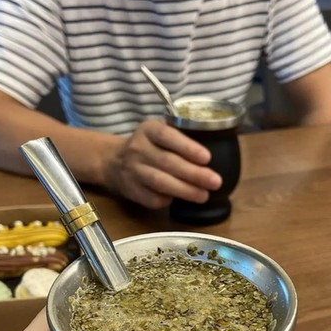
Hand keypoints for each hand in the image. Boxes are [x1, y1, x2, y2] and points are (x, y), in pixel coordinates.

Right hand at [104, 119, 221, 208]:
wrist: (112, 161)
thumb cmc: (148, 146)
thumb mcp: (159, 131)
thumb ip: (180, 138)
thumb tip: (217, 153)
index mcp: (148, 129)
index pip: (168, 136)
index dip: (188, 147)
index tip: (207, 158)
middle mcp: (138, 148)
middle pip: (167, 162)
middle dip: (194, 174)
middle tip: (215, 182)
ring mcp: (132, 170)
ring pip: (160, 182)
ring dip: (185, 190)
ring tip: (203, 195)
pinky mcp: (130, 190)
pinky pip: (152, 198)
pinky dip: (168, 200)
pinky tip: (179, 200)